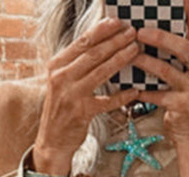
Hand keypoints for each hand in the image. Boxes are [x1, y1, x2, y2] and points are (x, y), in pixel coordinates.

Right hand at [33, 17, 143, 174]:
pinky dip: (123, 96)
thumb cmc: (61, 109)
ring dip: (121, 59)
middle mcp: (62, 78)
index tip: (117, 22)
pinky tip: (135, 91)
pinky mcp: (82, 113)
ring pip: (101, 72)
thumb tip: (100, 44)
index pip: (82, 42)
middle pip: (93, 54)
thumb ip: (76, 64)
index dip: (102, 30)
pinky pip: (107, 102)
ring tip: (136, 50)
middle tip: (132, 33)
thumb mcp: (62, 82)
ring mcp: (71, 95)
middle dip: (115, 41)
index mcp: (56, 66)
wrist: (52, 141)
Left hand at [131, 0, 188, 147]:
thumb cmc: (182, 102)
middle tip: (140, 31)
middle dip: (162, 37)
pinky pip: (159, 96)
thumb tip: (150, 32)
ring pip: (168, 70)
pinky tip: (133, 90)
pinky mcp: (182, 106)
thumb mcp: (185, 76)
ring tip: (131, 55)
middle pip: (183, 47)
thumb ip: (176, 55)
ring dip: (147, 62)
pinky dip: (145, 92)